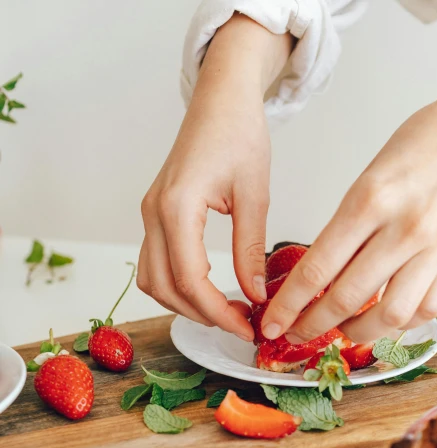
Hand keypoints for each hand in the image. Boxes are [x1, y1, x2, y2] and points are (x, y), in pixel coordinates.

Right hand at [137, 15, 292, 340]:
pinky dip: (177, 286)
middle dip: (202, 315)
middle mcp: (154, 214)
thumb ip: (251, 250)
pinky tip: (209, 290)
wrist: (221, 100)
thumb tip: (256, 296)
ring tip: (226, 310)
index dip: (217, 313)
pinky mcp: (155, 215)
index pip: (190, 280)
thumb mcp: (255, 195)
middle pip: (165, 288)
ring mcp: (149, 215)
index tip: (247, 328)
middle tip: (241, 324)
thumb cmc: (239, 134)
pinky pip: (154, 264)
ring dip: (185, 304)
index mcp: (177, 207)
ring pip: (153, 281)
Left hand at [262, 48, 436, 344]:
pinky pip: (425, 311)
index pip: (317, 268)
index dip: (289, 304)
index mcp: (370, 200)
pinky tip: (382, 318)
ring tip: (340, 330)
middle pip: (347, 299)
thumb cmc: (422, 146)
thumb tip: (316, 276)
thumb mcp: (367, 178)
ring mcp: (434, 249)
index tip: (272, 321)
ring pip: (388, 316)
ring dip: (356, 332)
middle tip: (296, 333)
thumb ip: (344, 228)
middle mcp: (404, 229)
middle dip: (312, 325)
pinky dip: (399, 324)